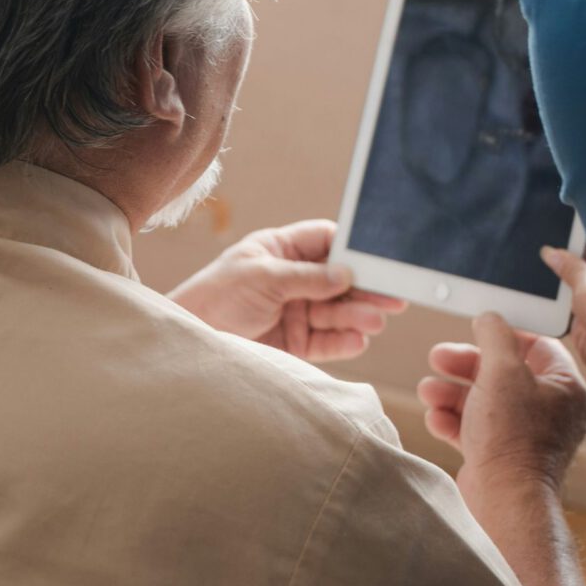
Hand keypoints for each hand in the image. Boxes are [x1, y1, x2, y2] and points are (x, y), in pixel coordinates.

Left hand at [167, 219, 406, 362]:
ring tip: (375, 320)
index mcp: (281, 250)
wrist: (192, 339)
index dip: (350, 248)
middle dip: (364, 286)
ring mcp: (296, 311)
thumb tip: (347, 273)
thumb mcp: (262, 277)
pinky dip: (344, 341)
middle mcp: (293, 279)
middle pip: (339, 279)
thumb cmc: (216, 295)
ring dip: (358, 315)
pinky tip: (359, 339)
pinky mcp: (296, 343)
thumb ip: (306, 277)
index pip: (325, 242)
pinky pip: (327, 341)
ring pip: (337, 311)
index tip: (377, 257)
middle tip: (394, 294)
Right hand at [417, 313, 585, 514]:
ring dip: (451, 392)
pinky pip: (474, 428)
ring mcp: (525, 435)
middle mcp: (549, 411)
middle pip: (503, 371)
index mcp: (564, 388)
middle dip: (465, 365)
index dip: (505, 334)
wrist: (504, 501)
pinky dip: (453, 421)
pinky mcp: (502, 455)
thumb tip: (490, 318)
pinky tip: (436, 418)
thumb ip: (495, 335)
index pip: (537, 345)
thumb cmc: (514, 438)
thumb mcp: (502, 370)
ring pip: (484, 399)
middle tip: (439, 357)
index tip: (478, 329)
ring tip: (428, 391)